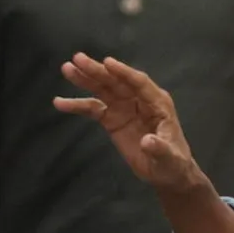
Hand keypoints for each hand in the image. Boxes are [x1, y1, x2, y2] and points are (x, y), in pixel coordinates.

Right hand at [56, 54, 203, 193]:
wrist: (166, 173)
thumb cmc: (174, 163)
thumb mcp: (170, 159)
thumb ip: (160, 148)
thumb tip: (148, 142)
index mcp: (158, 104)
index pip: (140, 83)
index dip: (124, 72)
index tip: (107, 62)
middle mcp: (140, 101)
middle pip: (117, 82)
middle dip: (99, 71)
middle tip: (77, 59)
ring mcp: (125, 108)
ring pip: (103, 90)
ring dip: (86, 80)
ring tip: (67, 69)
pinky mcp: (112, 120)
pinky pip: (93, 109)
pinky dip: (77, 105)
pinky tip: (59, 103)